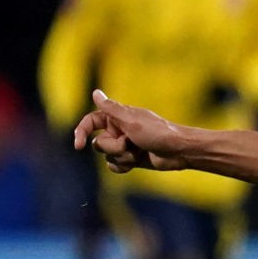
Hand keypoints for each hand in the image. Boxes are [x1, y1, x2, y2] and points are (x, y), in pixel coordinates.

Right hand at [71, 90, 189, 173]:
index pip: (90, 123)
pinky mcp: (131, 158)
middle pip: (99, 144)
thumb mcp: (131, 120)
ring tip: (138, 153)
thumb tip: (95, 92)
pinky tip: (135, 162)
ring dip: (122, 157)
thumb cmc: (157, 133)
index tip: (78, 145)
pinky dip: (123, 166)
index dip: (82, 132)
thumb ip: (111, 108)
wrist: (179, 151)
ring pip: (107, 156)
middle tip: (130, 143)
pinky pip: (115, 166)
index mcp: (117, 117)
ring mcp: (125, 145)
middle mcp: (119, 130)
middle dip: (113, 147)